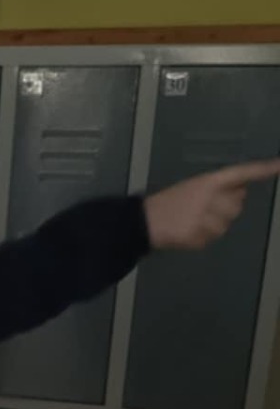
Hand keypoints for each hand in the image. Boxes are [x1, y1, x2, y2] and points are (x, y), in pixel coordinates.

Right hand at [145, 159, 279, 250]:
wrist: (146, 222)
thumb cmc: (169, 201)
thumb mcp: (194, 187)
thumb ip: (217, 188)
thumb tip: (241, 191)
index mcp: (208, 182)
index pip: (241, 174)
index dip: (263, 170)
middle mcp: (211, 199)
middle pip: (237, 204)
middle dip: (228, 206)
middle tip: (207, 206)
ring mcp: (206, 220)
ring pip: (226, 224)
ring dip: (216, 223)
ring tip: (194, 220)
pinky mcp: (201, 238)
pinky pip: (213, 238)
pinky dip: (204, 236)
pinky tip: (189, 230)